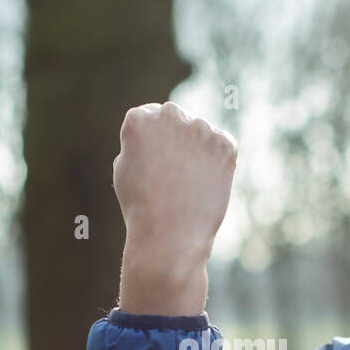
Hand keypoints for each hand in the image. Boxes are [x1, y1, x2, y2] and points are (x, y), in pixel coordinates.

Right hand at [113, 101, 236, 315]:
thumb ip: (138, 143)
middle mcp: (169, 115)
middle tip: (174, 175)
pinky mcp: (224, 143)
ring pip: (200, 133)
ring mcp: (199, 127)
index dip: (153, 143)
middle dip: (175, 139)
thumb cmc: (141, 207)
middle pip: (175, 119)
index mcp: (138, 119)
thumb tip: (157, 134)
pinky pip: (222, 146)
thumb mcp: (125, 169)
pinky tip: (205, 184)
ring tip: (188, 185)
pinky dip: (218, 162)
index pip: (149, 116)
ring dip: (197, 150)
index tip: (154, 164)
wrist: (169, 234)